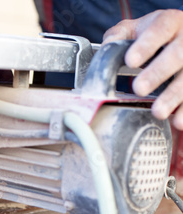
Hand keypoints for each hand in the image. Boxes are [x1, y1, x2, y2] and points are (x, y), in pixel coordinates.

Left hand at [103, 9, 182, 129]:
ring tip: (158, 112)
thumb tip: (108, 45)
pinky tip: (178, 121)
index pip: (159, 29)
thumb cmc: (154, 34)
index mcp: (170, 22)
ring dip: (174, 96)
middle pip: (177, 54)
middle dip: (157, 73)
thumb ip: (120, 34)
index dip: (146, 45)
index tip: (130, 61)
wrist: (180, 36)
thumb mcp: (136, 28)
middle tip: (139, 88)